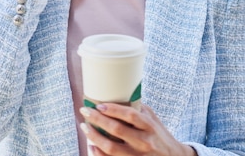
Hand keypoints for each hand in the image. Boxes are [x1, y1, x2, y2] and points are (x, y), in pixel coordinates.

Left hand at [79, 103, 196, 155]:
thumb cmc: (159, 135)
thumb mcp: (153, 120)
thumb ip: (138, 110)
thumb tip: (117, 95)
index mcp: (150, 126)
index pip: (130, 116)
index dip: (113, 109)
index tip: (99, 105)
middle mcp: (144, 142)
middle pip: (117, 130)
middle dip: (97, 119)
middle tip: (85, 111)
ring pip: (111, 148)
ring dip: (94, 136)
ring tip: (85, 127)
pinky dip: (99, 153)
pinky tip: (91, 145)